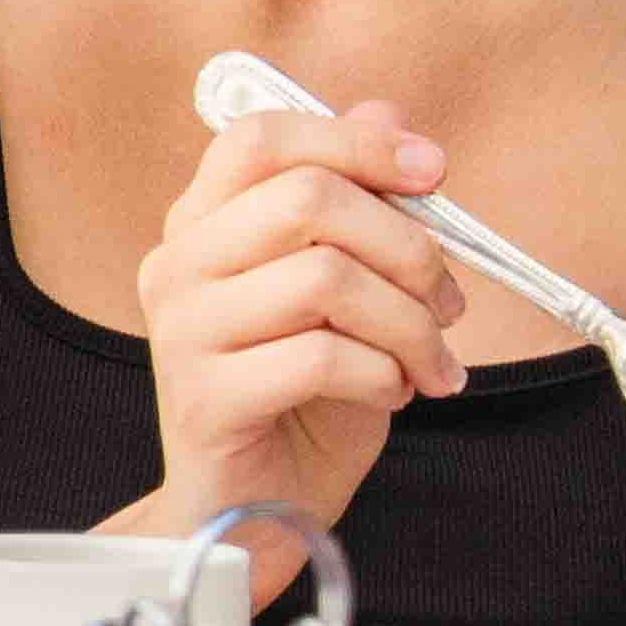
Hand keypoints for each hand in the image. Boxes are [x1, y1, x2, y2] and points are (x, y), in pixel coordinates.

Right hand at [134, 87, 467, 549]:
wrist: (260, 509)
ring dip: (408, 322)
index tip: (434, 176)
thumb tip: (390, 117)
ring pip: (325, 279)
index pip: (262, 138)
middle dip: (407, 246)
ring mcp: (182, 330)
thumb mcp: (349, 288)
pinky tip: (391, 393)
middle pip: (309, 199)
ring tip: (427, 361)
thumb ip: (357, 201)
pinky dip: (383, 374)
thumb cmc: (307, 394)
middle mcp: (177, 264)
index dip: (356, 143)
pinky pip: (320, 356)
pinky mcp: (204, 398)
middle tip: (448, 301)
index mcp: (202, 222)